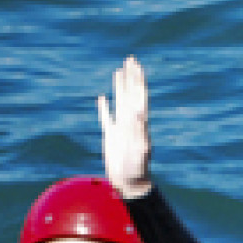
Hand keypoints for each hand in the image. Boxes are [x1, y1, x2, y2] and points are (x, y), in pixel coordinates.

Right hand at [98, 56, 152, 198]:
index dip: (138, 80)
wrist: (130, 183)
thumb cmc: (137, 169)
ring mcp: (121, 127)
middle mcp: (131, 122)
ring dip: (120, 86)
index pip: (140, 96)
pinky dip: (104, 107)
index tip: (137, 65)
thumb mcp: (139, 150)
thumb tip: (139, 113)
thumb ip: (139, 131)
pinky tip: (103, 98)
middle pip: (131, 93)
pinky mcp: (111, 136)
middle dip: (131, 77)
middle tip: (131, 59)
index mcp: (140, 123)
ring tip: (119, 71)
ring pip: (120, 101)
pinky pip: (107, 118)